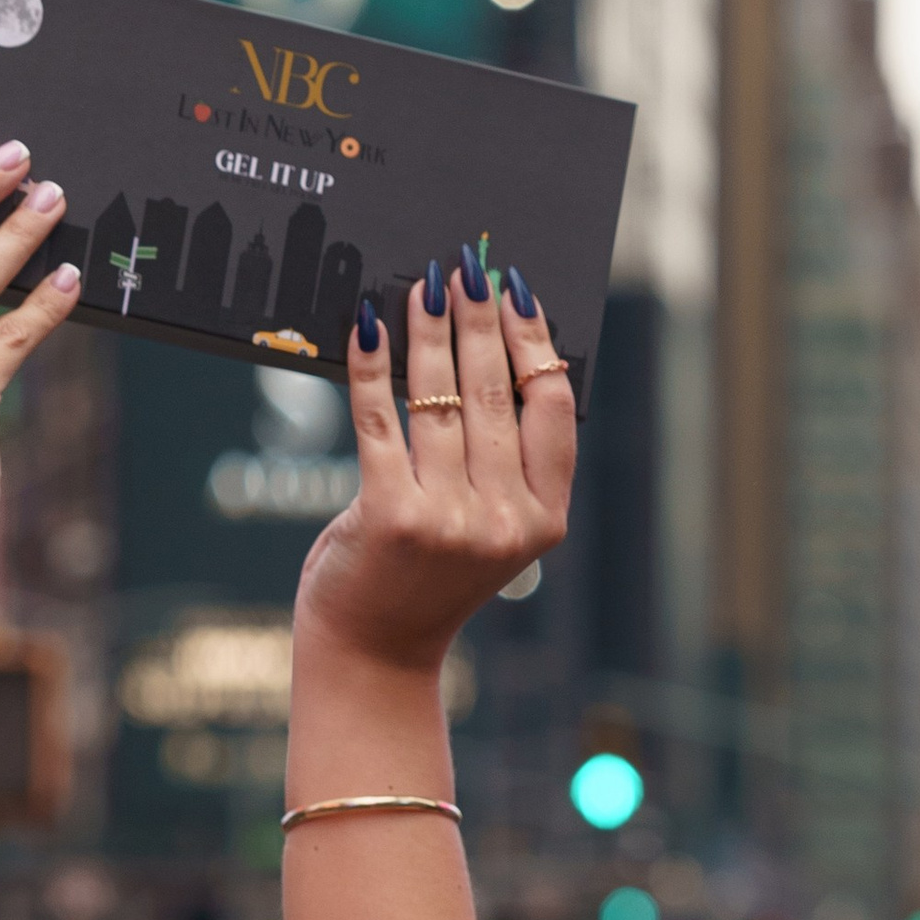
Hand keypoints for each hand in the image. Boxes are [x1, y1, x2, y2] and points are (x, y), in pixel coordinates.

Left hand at [295, 257, 577, 672]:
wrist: (373, 651)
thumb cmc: (427, 577)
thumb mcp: (489, 527)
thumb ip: (501, 463)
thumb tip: (490, 357)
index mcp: (545, 519)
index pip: (552, 407)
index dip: (535, 342)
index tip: (518, 296)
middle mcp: (504, 520)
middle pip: (494, 392)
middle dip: (478, 320)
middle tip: (466, 269)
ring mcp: (449, 520)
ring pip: (439, 399)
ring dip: (428, 332)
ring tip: (421, 288)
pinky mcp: (390, 515)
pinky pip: (379, 420)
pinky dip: (371, 367)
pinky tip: (366, 328)